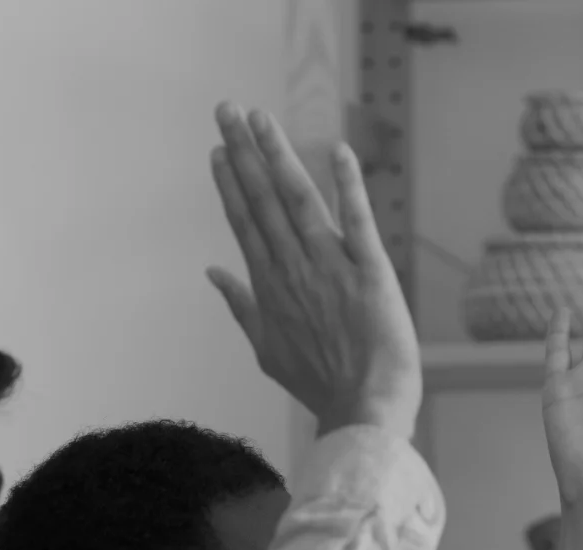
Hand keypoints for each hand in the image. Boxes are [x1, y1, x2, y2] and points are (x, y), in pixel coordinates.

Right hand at [204, 103, 422, 439]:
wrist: (364, 407)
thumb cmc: (320, 382)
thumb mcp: (267, 348)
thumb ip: (240, 305)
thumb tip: (212, 274)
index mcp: (270, 285)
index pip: (245, 222)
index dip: (230, 183)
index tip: (218, 150)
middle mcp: (293, 268)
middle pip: (263, 200)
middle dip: (243, 152)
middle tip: (226, 110)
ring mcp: (329, 266)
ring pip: (298, 199)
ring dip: (278, 155)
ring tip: (260, 118)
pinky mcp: (370, 270)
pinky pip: (358, 220)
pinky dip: (348, 186)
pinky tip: (339, 150)